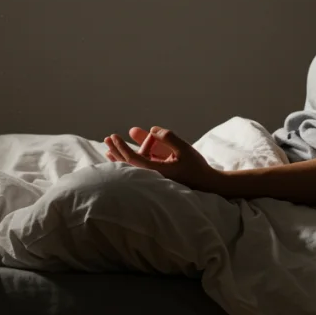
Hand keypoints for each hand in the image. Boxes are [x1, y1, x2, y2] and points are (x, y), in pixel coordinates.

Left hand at [104, 126, 223, 192]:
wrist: (207, 185)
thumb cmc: (197, 167)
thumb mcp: (184, 149)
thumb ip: (169, 138)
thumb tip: (152, 129)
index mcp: (157, 172)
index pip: (133, 159)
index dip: (122, 148)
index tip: (114, 137)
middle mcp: (152, 177)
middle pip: (128, 165)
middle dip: (117, 151)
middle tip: (107, 139)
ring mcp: (154, 178)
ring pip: (133, 168)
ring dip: (121, 157)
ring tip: (109, 148)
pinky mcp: (157, 177)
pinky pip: (140, 168)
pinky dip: (132, 160)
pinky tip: (124, 155)